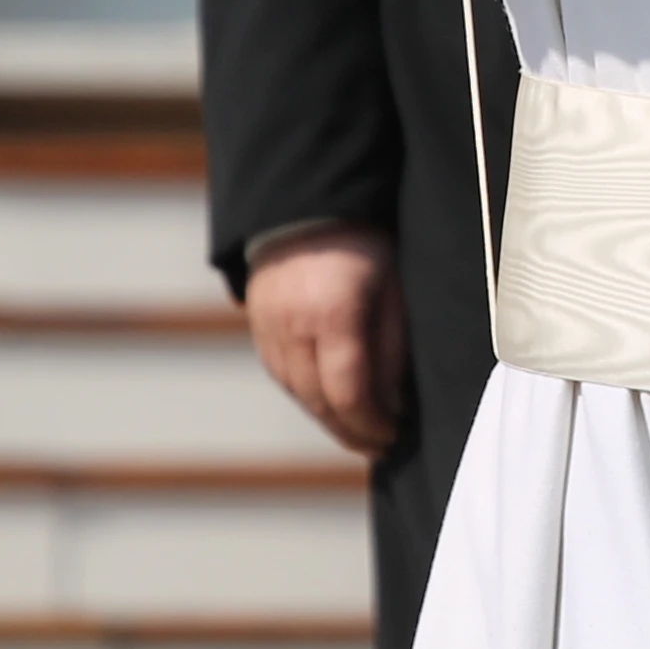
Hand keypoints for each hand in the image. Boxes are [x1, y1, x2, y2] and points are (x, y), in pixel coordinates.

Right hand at [245, 225, 407, 458]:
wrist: (305, 202)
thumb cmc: (363, 241)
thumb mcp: (392, 287)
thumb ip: (392, 347)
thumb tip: (393, 404)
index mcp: (332, 314)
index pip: (348, 392)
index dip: (370, 423)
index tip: (393, 435)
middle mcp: (292, 325)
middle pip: (317, 400)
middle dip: (350, 431)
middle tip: (378, 446)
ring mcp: (267, 325)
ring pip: (295, 391)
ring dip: (326, 418)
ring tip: (355, 432)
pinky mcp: (256, 323)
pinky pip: (279, 373)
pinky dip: (304, 394)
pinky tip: (326, 402)